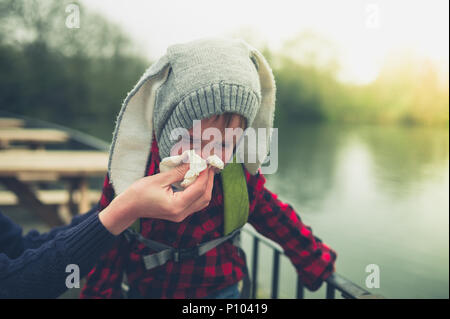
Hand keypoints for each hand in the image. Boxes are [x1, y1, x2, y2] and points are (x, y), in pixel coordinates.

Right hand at [99, 164, 214, 234]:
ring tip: (205, 171)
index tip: (207, 162)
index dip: (205, 175)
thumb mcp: (160, 179)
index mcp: (177, 206)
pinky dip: (199, 191)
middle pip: (205, 197)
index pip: (199, 189)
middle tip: (209, 166)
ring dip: (206, 186)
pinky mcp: (179, 213)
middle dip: (209, 180)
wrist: (128, 207)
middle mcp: (181, 213)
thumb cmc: (139, 192)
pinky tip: (197, 179)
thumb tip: (193, 163)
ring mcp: (181, 215)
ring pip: (202, 201)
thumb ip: (179, 172)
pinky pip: (195, 203)